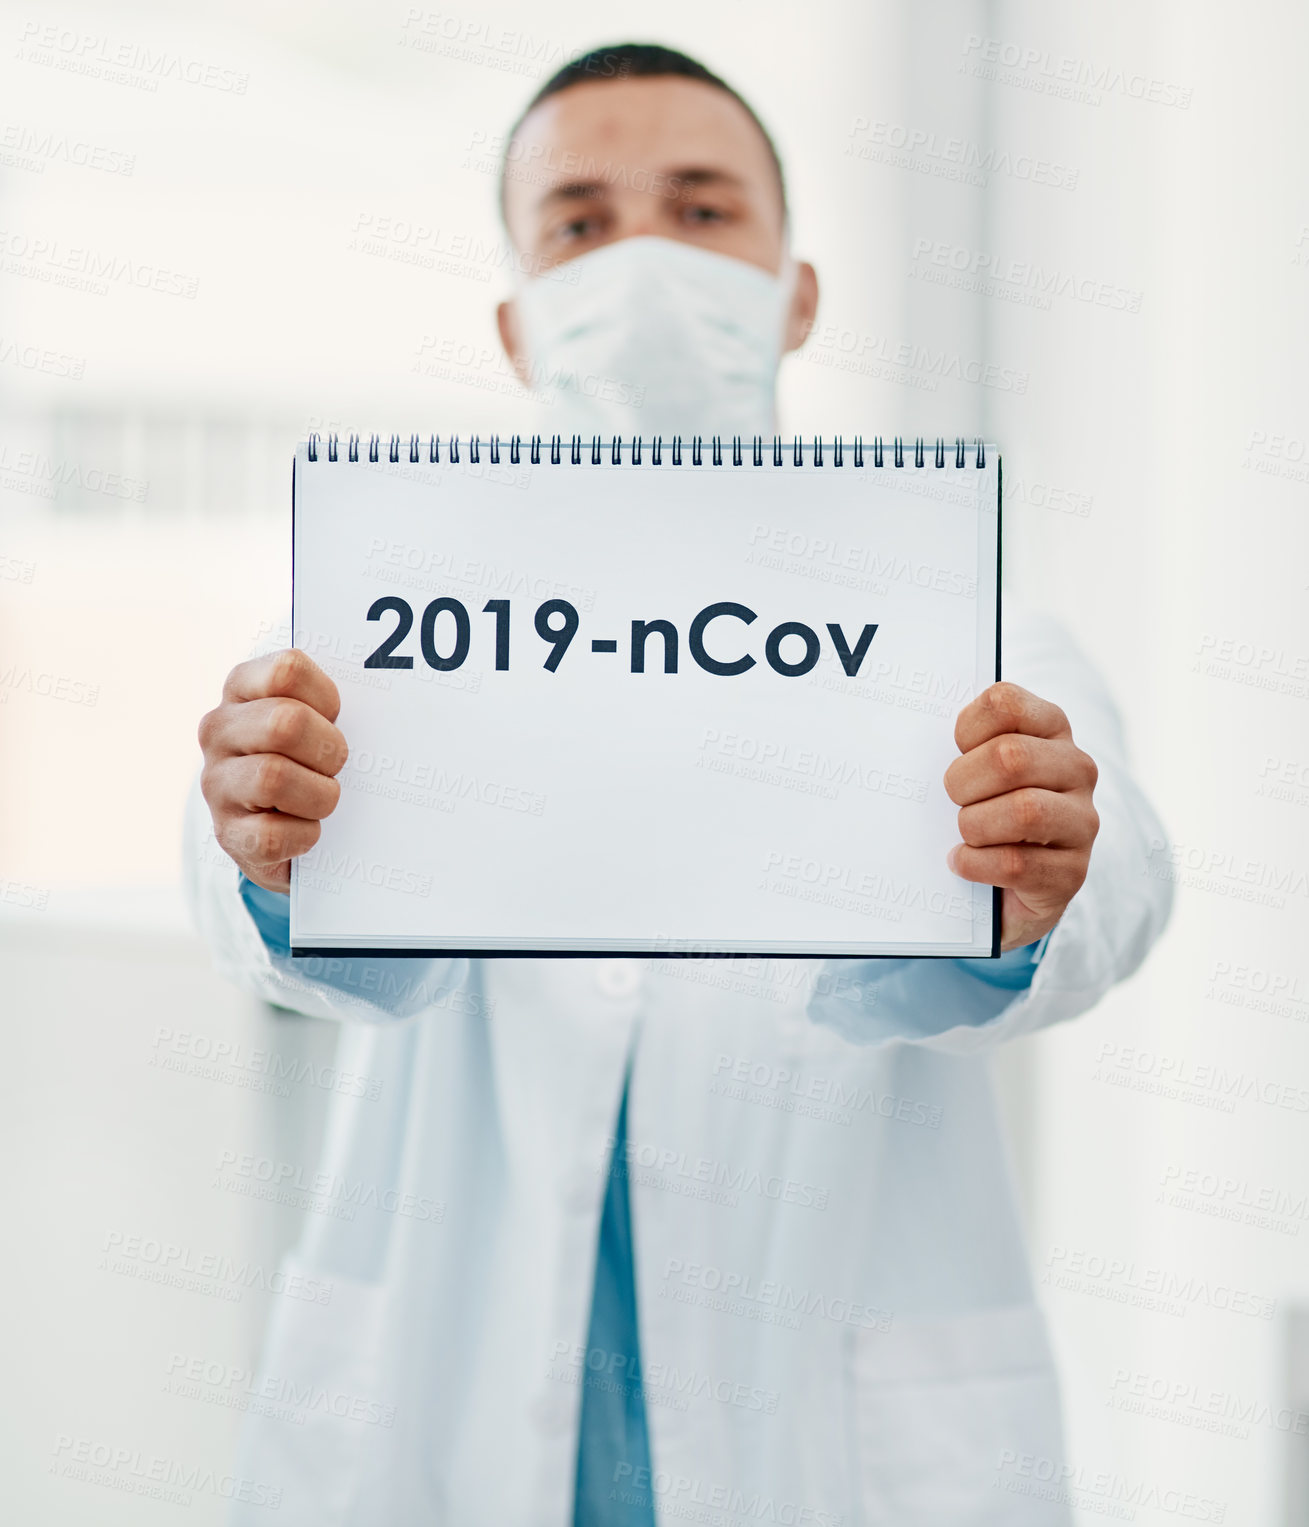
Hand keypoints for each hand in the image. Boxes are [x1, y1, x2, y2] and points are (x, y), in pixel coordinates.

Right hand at [198, 650, 347, 893]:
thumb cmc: (309, 762)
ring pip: (274, 778)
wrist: (282, 831)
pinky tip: (307, 829)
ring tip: (322, 800)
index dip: (326, 698)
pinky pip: (273, 834)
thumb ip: (328, 704)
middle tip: (336, 766)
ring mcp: (217, 783)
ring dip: (319, 795)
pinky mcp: (227, 833)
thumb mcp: (313, 720)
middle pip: (285, 723)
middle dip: (328, 749)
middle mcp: (219, 731)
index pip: (287, 670)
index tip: (335, 718)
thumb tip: (388, 709)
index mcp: (242, 688)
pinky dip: (304, 835)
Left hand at [944, 682, 1098, 950]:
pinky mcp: (1072, 872)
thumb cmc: (982, 811)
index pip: (1005, 704)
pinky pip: (1017, 864)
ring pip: (1024, 811)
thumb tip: (910, 741)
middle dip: (963, 782)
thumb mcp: (975, 768)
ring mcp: (1081, 821)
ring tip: (963, 833)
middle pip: (1010, 757)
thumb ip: (961, 746)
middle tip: (953, 799)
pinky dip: (976, 864)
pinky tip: (962, 861)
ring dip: (975, 825)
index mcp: (1050, 728)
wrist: (1005, 886)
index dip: (966, 728)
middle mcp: (1076, 769)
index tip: (955, 750)